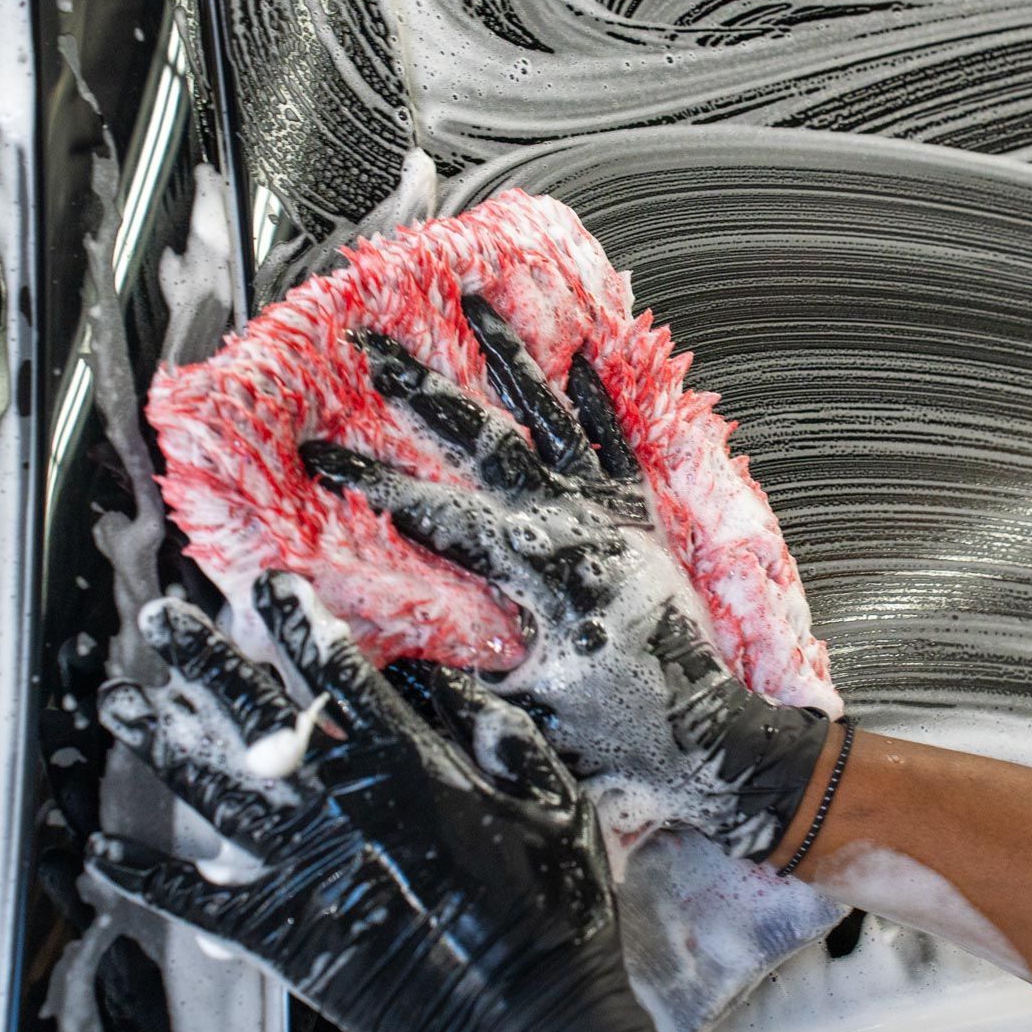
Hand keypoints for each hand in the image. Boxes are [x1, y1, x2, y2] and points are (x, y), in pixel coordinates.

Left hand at [87, 572, 677, 1031]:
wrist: (528, 1019)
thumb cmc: (553, 910)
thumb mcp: (552, 797)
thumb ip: (497, 731)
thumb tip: (442, 681)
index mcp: (407, 764)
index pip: (336, 673)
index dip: (296, 623)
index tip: (267, 587)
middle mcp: (341, 805)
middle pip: (255, 715)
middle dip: (204, 661)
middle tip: (162, 624)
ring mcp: (305, 869)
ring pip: (212, 791)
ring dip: (160, 742)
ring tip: (119, 704)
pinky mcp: (282, 935)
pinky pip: (196, 900)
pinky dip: (144, 878)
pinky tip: (101, 853)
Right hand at [298, 298, 832, 862]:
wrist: (713, 732)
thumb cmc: (620, 732)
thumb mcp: (525, 707)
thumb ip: (457, 676)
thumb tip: (384, 652)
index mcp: (537, 571)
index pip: (435, 512)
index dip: (372, 479)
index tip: (318, 450)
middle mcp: (574, 523)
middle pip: (486, 439)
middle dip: (422, 388)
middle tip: (373, 341)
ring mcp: (612, 509)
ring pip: (553, 414)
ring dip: (511, 355)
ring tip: (476, 300)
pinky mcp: (644, 511)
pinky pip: (619, 436)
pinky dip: (598, 392)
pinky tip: (581, 351)